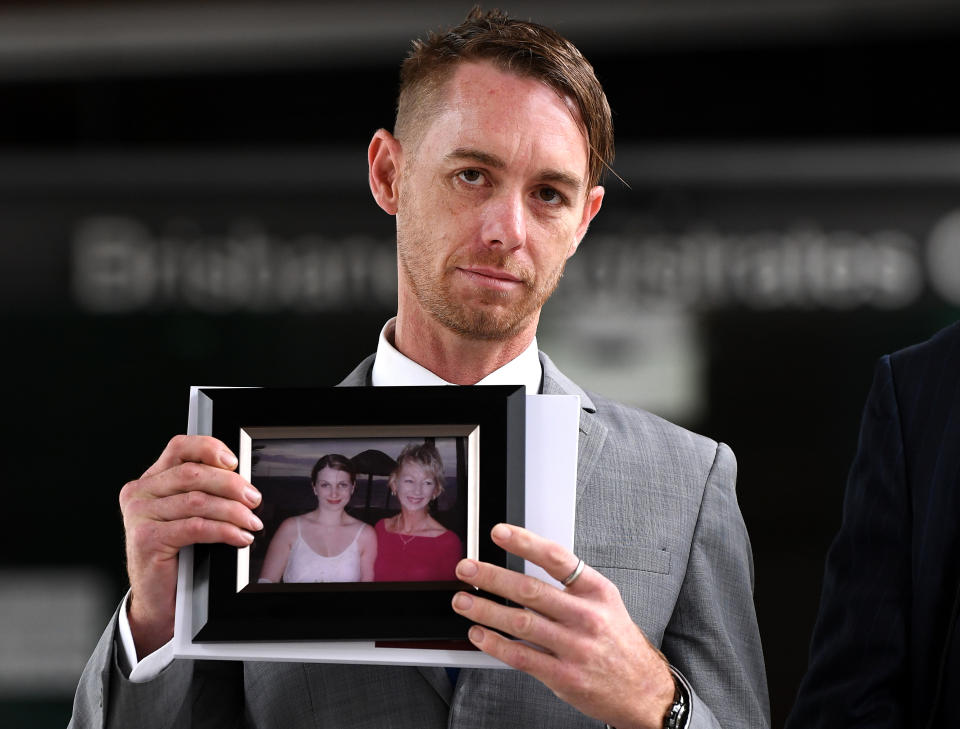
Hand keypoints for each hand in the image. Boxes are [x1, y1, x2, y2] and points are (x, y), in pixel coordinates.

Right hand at [119, 435, 262, 657]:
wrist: (159, 598)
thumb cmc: (178, 555)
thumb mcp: (188, 515)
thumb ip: (203, 491)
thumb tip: (241, 481)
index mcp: (150, 480)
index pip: (180, 448)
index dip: (210, 448)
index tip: (235, 462)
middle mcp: (140, 493)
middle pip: (193, 473)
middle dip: (231, 484)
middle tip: (254, 499)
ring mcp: (139, 515)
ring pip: (198, 501)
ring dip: (233, 511)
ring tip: (252, 522)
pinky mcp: (146, 538)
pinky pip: (196, 527)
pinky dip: (224, 530)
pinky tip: (239, 537)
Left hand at [451, 524, 674, 728]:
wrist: (643, 689)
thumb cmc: (617, 642)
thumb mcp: (605, 602)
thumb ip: (570, 585)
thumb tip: (525, 564)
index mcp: (596, 591)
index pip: (556, 559)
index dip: (525, 543)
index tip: (500, 533)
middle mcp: (586, 616)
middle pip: (531, 590)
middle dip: (492, 577)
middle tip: (467, 569)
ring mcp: (574, 647)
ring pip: (521, 623)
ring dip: (486, 610)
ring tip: (463, 601)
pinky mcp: (564, 676)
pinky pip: (522, 657)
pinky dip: (496, 644)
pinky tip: (479, 634)